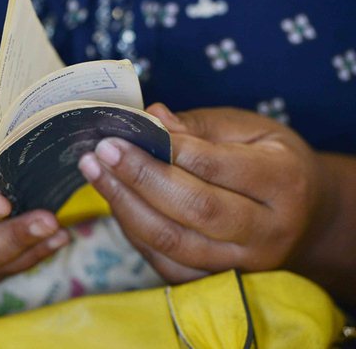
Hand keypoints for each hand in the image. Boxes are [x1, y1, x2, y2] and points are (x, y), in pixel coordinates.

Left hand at [78, 103, 333, 283]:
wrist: (306, 217)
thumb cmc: (273, 161)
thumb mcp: (252, 130)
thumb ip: (201, 126)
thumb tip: (152, 118)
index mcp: (283, 181)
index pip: (214, 167)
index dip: (163, 150)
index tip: (121, 133)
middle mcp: (266, 231)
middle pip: (193, 209)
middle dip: (138, 178)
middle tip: (99, 153)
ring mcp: (242, 264)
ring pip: (173, 242)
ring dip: (125, 206)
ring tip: (95, 173)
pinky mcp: (216, 281)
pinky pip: (165, 262)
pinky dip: (134, 231)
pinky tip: (115, 201)